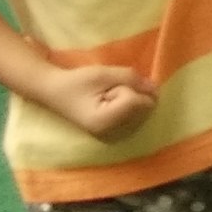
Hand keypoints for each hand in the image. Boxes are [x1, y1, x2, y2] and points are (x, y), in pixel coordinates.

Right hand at [22, 62, 155, 141]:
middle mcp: (111, 135)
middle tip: (107, 93)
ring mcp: (114, 138)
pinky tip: (113, 106)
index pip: (136, 101)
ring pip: (145, 113)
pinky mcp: (117, 136)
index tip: (105, 88)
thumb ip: (131, 78)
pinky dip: (131, 108)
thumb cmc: (77, 82)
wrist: (55, 92)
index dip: (126, 87)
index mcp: (104, 121)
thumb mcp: (103, 73)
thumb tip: (155, 87)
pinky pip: (138, 119)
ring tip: (108, 98)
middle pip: (145, 108)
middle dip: (132, 94)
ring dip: (132, 101)